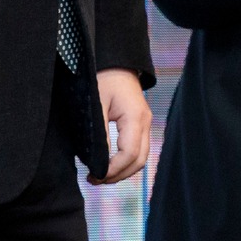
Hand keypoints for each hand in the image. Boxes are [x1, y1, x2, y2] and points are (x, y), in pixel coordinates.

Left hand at [94, 68, 151, 184]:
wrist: (114, 60)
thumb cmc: (103, 77)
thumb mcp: (97, 105)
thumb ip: (100, 135)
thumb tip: (98, 163)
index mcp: (136, 118)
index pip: (130, 154)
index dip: (113, 170)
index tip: (95, 176)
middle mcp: (145, 122)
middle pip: (139, 160)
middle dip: (118, 175)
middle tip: (95, 180)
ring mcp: (145, 123)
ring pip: (141, 157)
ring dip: (123, 170)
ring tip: (100, 176)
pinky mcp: (140, 123)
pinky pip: (137, 149)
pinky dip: (125, 161)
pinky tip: (109, 164)